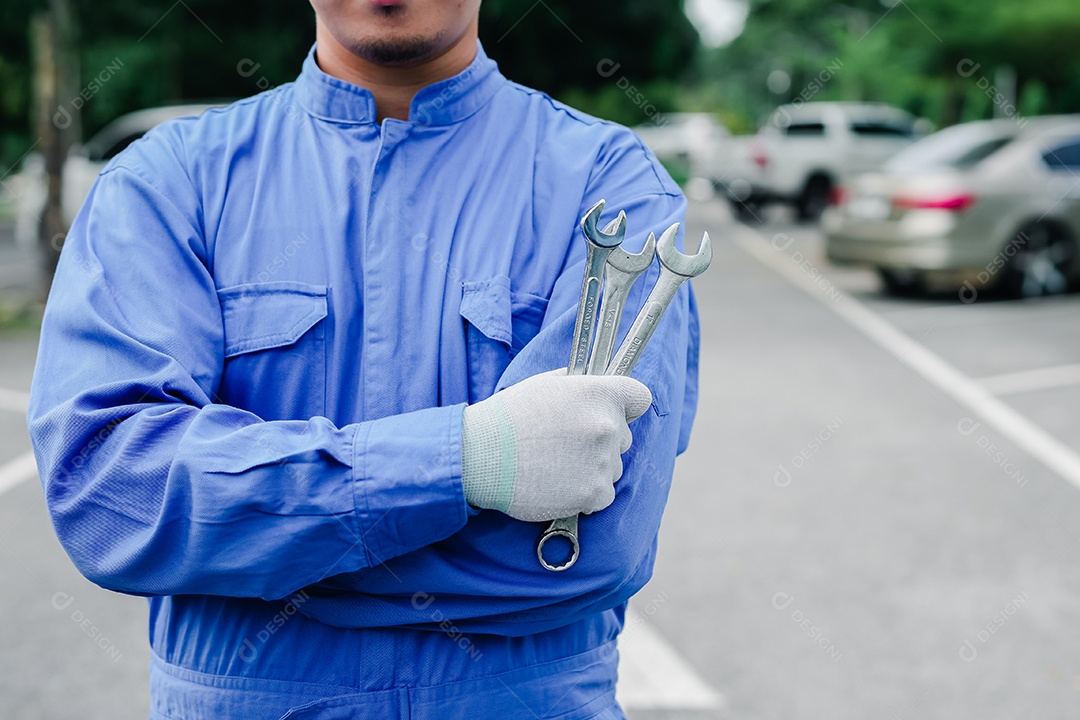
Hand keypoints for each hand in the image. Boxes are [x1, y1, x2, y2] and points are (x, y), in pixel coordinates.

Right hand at [461, 369, 651, 521]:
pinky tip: (559, 484)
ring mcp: (604, 462)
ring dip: (594, 468)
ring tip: (556, 465)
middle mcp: (608, 426)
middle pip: (624, 436)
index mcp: (600, 394)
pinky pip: (604, 494)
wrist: (481, 456)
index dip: (626, 405)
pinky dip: (586, 493)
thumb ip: (578, 384)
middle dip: (603, 440)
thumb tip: (594, 382)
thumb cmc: (509, 417)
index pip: (640, 397)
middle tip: (567, 443)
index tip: (612, 411)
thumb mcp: (545, 384)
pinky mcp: (594, 494)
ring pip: (614, 467)